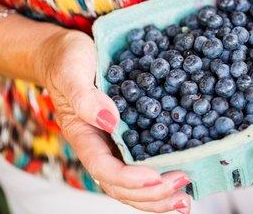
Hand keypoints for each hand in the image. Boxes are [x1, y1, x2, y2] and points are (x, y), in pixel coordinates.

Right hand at [43, 30, 190, 212]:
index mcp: (83, 135)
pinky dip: (161, 177)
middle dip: (150, 193)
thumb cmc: (67, 61)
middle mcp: (101, 145)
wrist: (70, 55)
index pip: (103, 167)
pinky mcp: (131, 135)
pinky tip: (183, 178)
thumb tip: (109, 120)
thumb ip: (84, 96)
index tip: (155, 177)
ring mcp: (116, 143)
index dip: (128, 178)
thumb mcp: (71, 71)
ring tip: (184, 197)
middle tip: (181, 185)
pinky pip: (144, 163)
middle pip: (120, 185)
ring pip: (133, 183)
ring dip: (158, 195)